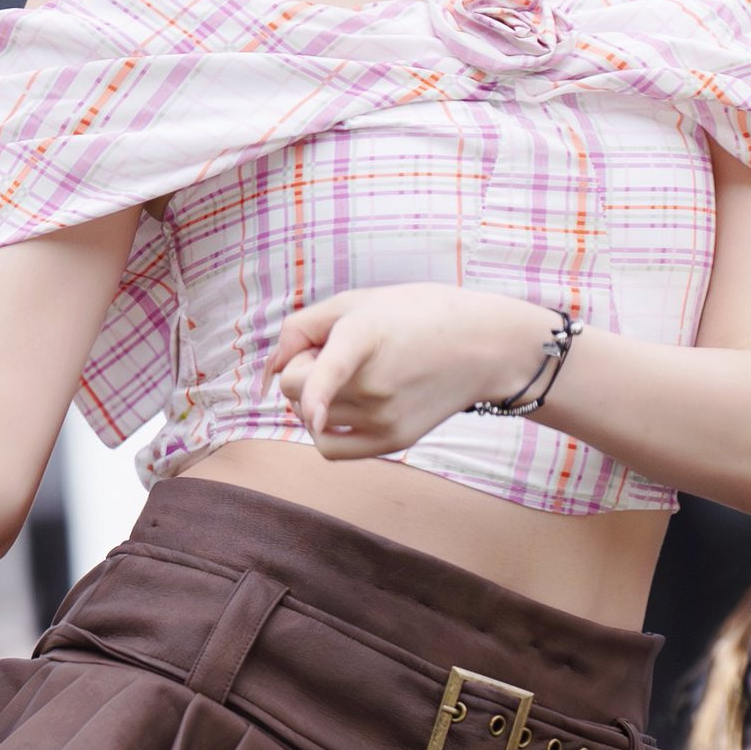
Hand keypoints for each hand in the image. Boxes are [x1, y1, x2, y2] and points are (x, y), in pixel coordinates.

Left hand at [264, 286, 559, 459]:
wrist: (482, 346)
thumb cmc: (416, 315)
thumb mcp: (358, 301)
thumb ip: (302, 327)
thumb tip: (268, 371)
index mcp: (364, 335)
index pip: (331, 373)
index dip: (315, 392)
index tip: (311, 409)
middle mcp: (373, 383)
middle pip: (291, 388)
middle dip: (299, 370)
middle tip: (334, 352)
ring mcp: (383, 417)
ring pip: (308, 417)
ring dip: (315, 396)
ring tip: (355, 372)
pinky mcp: (391, 441)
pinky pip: (330, 448)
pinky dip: (324, 428)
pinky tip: (346, 404)